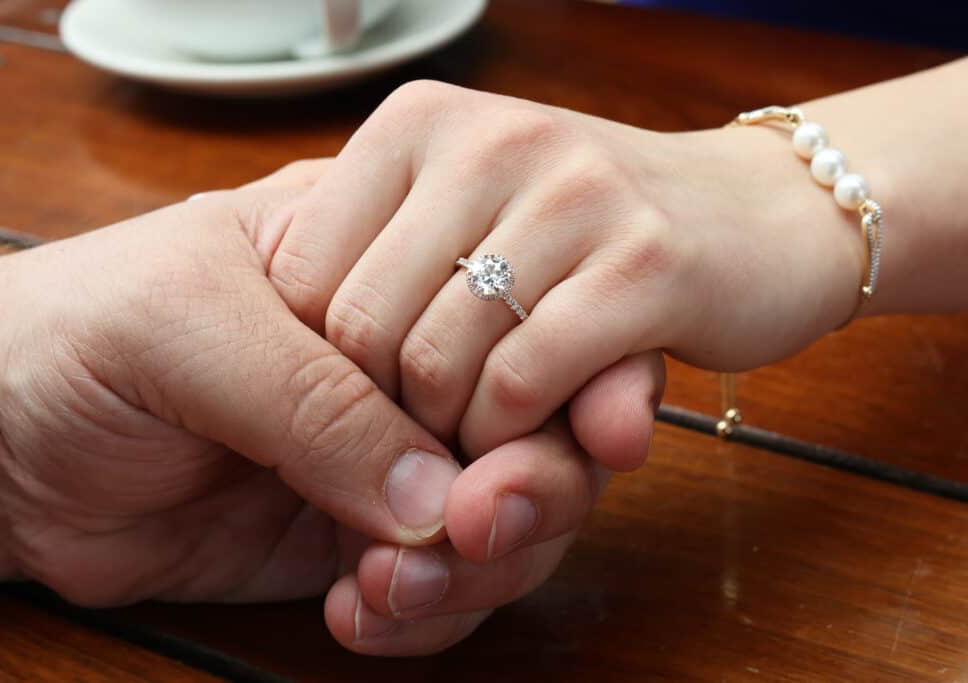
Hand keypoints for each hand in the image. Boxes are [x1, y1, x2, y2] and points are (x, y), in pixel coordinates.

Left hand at [0, 161, 663, 654]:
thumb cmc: (79, 333)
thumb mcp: (193, 325)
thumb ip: (316, 399)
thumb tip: (436, 496)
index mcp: (382, 266)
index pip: (518, 314)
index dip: (581, 376)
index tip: (604, 435)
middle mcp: (402, 362)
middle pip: (536, 428)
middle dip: (534, 491)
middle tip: (480, 533)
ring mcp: (384, 456)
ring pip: (502, 522)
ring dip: (473, 571)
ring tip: (388, 588)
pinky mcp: (355, 535)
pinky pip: (436, 586)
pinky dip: (419, 613)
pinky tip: (360, 611)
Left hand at [269, 81, 863, 458]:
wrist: (758, 213)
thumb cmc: (586, 234)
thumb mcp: (460, 222)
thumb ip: (372, 276)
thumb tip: (304, 374)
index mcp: (415, 124)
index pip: (301, 278)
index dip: (324, 368)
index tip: (372, 401)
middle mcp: (486, 140)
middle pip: (361, 332)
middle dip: (385, 415)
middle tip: (429, 439)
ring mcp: (571, 193)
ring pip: (440, 367)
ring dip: (453, 436)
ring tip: (486, 436)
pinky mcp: (646, 261)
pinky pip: (527, 382)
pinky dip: (516, 435)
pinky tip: (543, 428)